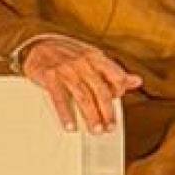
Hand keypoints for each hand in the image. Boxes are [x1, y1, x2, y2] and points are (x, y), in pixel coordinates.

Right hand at [19, 38, 141, 133]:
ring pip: (83, 97)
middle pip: (100, 91)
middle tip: (110, 128)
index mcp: (96, 57)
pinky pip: (59, 99)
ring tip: (96, 130)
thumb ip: (113, 71)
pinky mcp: (49, 76)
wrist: (37, 44)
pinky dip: (65, 114)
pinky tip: (70, 126)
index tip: (118, 105)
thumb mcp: (93, 57)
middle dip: (107, 112)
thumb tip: (137, 81)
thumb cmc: (69, 54)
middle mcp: (83, 62)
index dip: (119, 92)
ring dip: (91, 116)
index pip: (116, 76)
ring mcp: (66, 69)